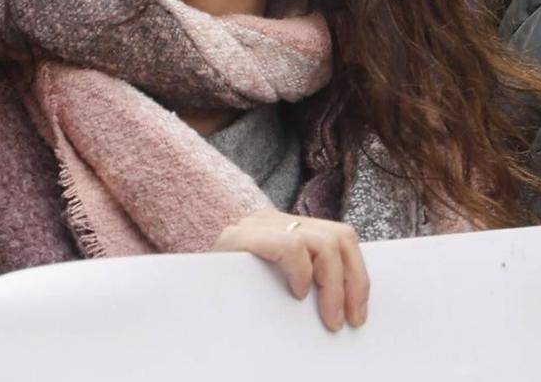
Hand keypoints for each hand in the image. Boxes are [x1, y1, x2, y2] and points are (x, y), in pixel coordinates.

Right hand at [211, 210, 369, 331]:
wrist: (181, 296)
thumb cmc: (232, 297)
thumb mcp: (276, 286)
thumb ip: (306, 280)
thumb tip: (350, 306)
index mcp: (288, 228)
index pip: (341, 237)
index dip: (358, 276)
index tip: (359, 315)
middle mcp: (274, 220)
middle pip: (339, 237)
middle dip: (352, 282)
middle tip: (346, 321)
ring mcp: (256, 225)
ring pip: (322, 242)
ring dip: (333, 285)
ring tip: (328, 316)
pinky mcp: (238, 237)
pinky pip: (289, 245)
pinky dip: (302, 271)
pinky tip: (298, 293)